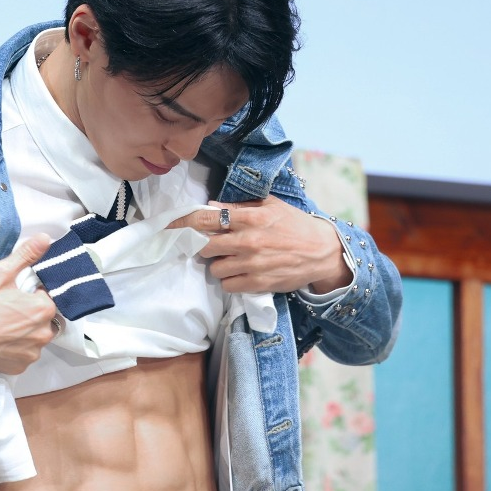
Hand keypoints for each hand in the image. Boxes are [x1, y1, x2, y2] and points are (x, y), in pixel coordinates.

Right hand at [0, 234, 59, 374]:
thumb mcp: (0, 274)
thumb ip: (26, 256)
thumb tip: (46, 238)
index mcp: (43, 309)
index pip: (49, 296)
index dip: (34, 293)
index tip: (18, 293)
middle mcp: (44, 333)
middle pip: (46, 319)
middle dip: (32, 313)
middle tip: (8, 310)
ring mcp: (32, 353)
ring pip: (36, 338)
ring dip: (25, 332)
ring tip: (2, 326)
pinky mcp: (20, 367)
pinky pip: (24, 354)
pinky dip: (15, 348)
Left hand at [168, 197, 351, 293]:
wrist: (322, 252)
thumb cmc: (295, 225)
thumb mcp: (270, 206)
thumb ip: (240, 207)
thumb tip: (210, 206)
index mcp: (250, 218)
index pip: (205, 219)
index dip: (183, 223)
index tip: (169, 227)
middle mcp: (248, 241)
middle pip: (205, 246)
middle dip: (205, 246)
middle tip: (214, 245)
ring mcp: (252, 264)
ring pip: (215, 268)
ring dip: (220, 265)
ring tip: (234, 260)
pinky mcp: (257, 283)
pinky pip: (228, 285)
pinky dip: (231, 280)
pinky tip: (242, 273)